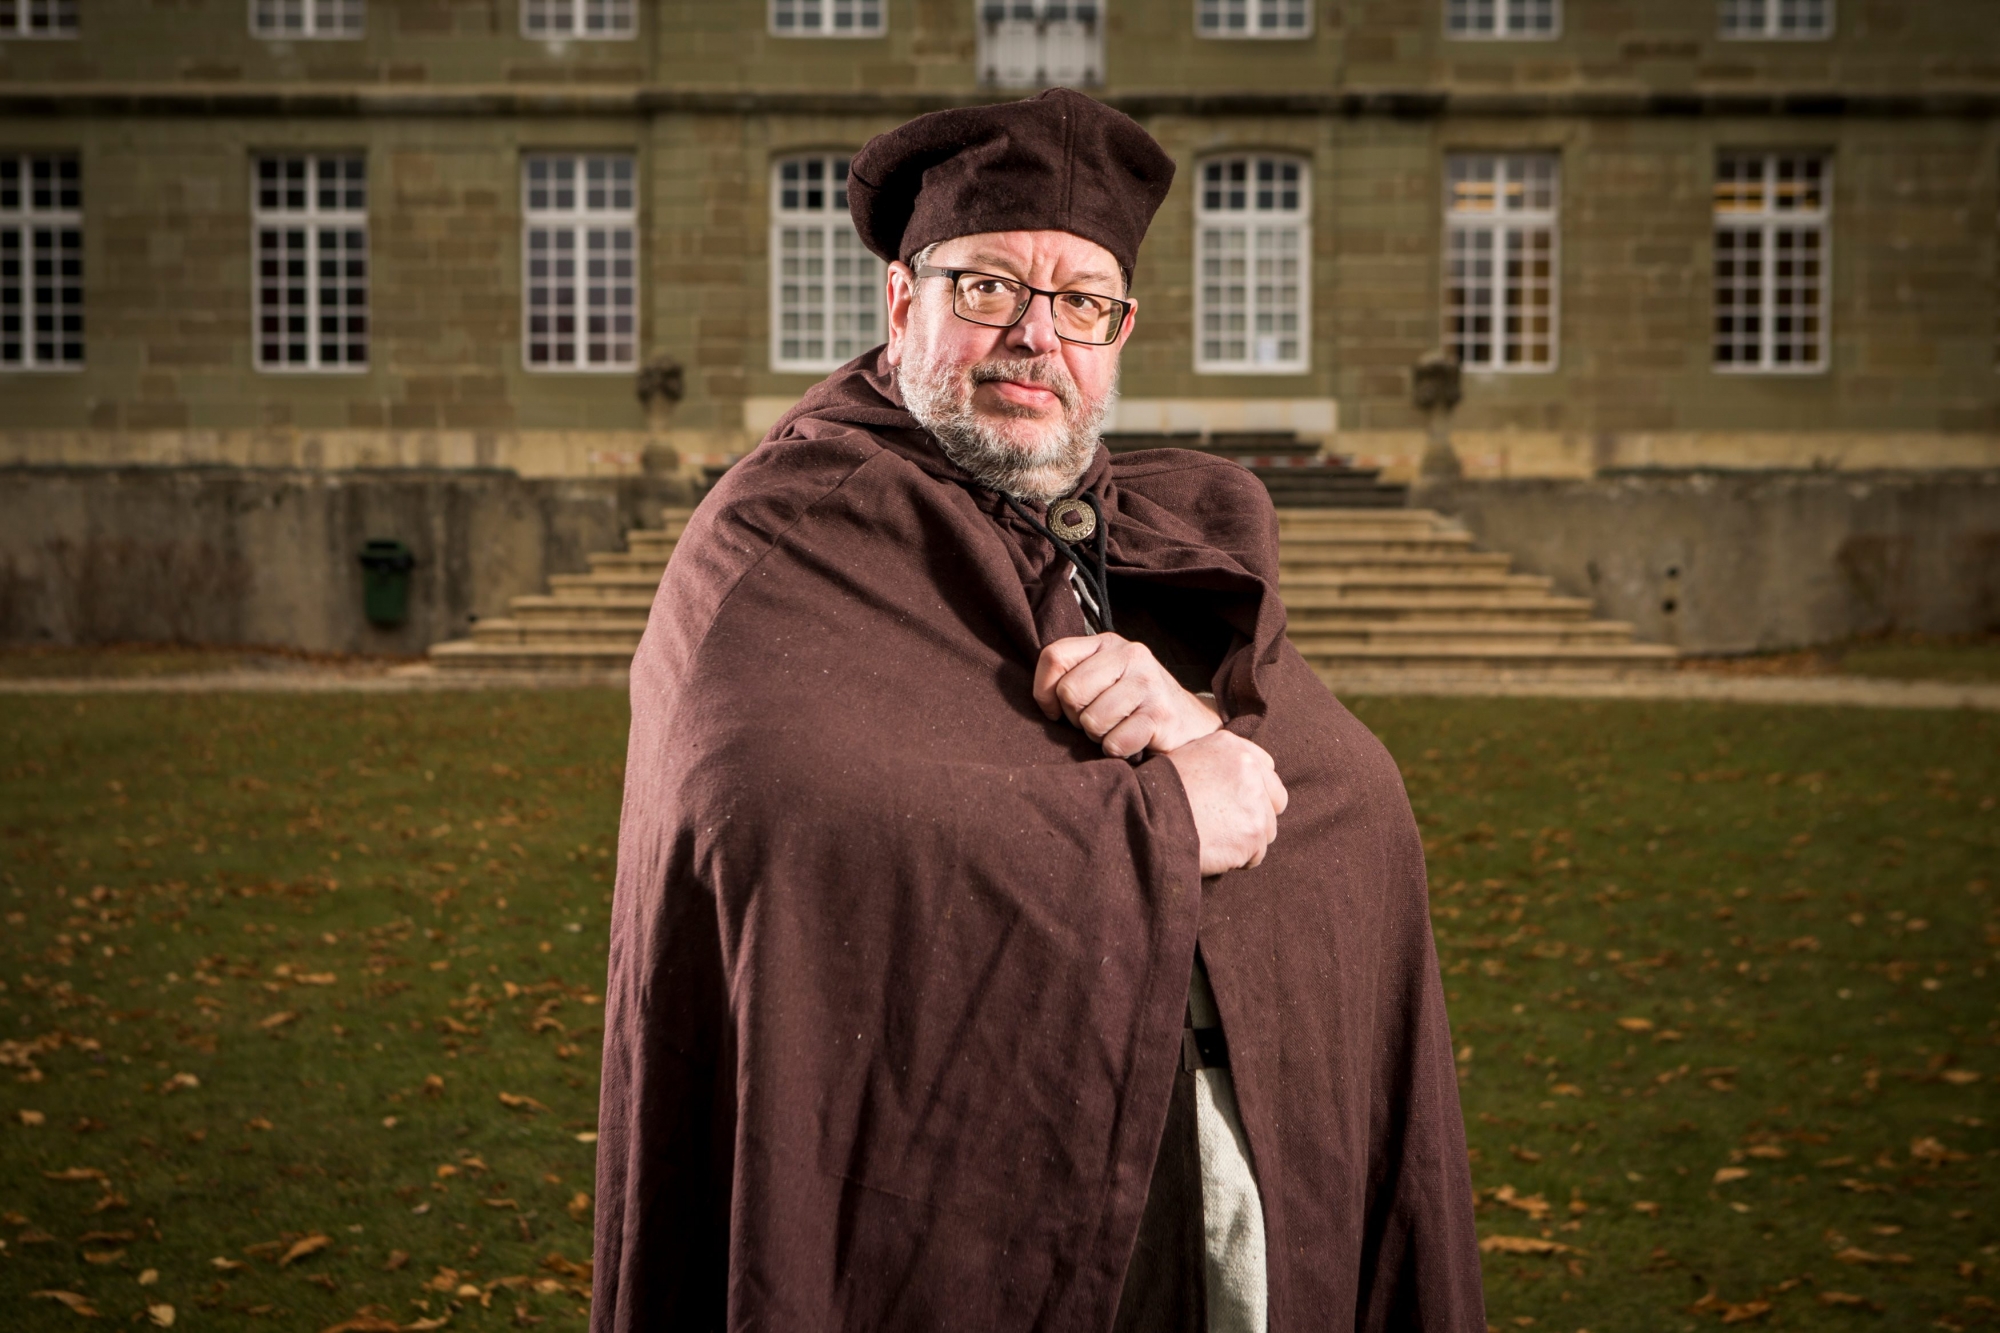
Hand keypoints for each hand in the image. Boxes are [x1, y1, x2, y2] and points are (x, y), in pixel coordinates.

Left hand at [1033, 634, 1221, 758]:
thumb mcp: (1103, 678)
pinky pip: (1115, 742)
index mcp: (1107, 643)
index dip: (1044, 691)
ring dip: (1098, 736)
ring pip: (1092, 721)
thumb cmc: (1133, 705)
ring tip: (1117, 728)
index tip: (1054, 710)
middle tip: (1095, 721)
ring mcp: (1148, 683)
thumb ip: (1072, 676)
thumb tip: (1044, 701)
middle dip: (1075, 718)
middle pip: (1070, 692)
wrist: (1190, 724)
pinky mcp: (1161, 715)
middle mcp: (1130, 654)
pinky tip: (1132, 741)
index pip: (1054, 656)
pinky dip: (1117, 750)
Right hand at [1162, 731, 1287, 875]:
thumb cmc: (1156, 794)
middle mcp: (1249, 769)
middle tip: (1228, 828)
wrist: (1144, 819)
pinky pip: (1256, 854)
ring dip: (1246, 840)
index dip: (1254, 793)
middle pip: (1275, 802)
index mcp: (1234, 747)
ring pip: (1267, 831)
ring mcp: (1254, 801)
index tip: (1237, 805)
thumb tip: (1233, 787)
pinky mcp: (1253, 832)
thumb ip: (1218, 767)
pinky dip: (1238, 859)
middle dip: (1257, 817)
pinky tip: (1214, 852)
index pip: (1266, 771)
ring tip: (1214, 840)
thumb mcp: (1186, 760)